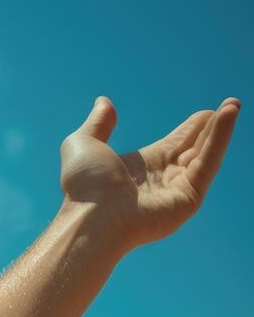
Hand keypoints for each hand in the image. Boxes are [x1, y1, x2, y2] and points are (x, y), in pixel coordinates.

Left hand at [59, 95, 238, 252]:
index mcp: (141, 167)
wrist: (92, 215)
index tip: (205, 113)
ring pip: (204, 154)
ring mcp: (176, 190)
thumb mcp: (84, 143)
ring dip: (220, 130)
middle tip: (230, 105)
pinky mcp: (188, 198)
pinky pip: (208, 163)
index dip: (190, 128)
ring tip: (233, 105)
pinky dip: (220, 139)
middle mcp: (161, 179)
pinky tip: (228, 116)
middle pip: (192, 149)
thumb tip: (103, 101)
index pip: (174, 144)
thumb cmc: (84, 186)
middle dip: (210, 128)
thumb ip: (98, 123)